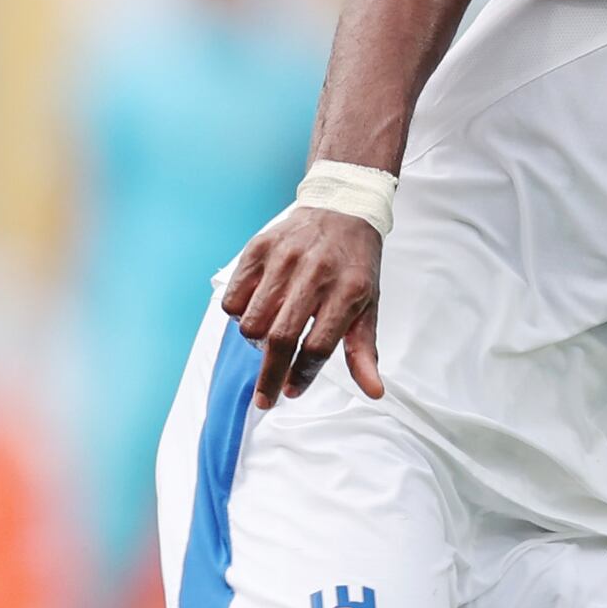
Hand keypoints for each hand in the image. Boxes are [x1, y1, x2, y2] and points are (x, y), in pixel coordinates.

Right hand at [215, 201, 386, 406]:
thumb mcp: (369, 305)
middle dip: (270, 375)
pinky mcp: (258, 249)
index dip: (302, 374)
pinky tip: (255, 310)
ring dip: (255, 342)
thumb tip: (373, 391)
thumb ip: (364, 351)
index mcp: (347, 291)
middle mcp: (315, 273)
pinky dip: (239, 314)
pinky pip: (233, 298)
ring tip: (268, 337)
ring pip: (251, 321)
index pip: (318, 346)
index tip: (292, 390)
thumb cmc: (354, 265)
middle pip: (281, 338)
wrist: (341, 209)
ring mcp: (283, 259)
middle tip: (265, 397)